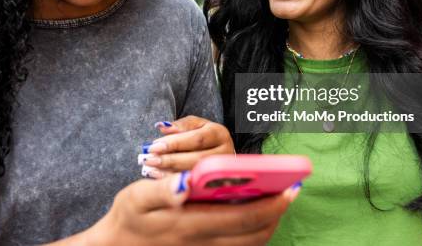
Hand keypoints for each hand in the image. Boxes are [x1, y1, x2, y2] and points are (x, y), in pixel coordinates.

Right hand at [84, 171, 299, 245]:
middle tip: (292, 189)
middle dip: (278, 212)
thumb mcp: (136, 197)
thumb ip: (162, 190)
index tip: (289, 188)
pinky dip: (255, 231)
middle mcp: (203, 241)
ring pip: (250, 242)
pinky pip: (239, 245)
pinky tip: (256, 211)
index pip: (241, 218)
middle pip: (254, 233)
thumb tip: (186, 182)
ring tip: (279, 198)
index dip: (270, 204)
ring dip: (270, 222)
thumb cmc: (129, 217)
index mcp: (191, 225)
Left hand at [140, 116, 234, 176]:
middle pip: (196, 158)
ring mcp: (221, 171)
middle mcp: (225, 153)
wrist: (217, 150)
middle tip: (149, 160)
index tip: (154, 146)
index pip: (196, 139)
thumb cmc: (202, 135)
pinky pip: (192, 185)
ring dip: (169, 172)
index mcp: (219, 134)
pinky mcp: (215, 185)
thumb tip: (162, 126)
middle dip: (170, 159)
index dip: (174, 143)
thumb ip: (180, 126)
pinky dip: (173, 181)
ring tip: (150, 168)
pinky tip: (158, 177)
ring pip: (194, 174)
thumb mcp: (194, 125)